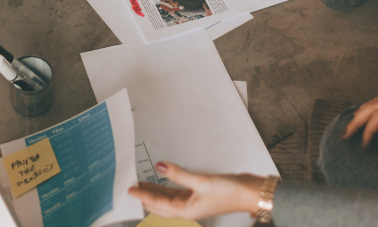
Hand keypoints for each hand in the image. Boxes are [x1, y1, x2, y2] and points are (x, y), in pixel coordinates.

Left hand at [127, 162, 263, 219]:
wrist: (248, 193)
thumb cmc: (229, 192)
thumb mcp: (201, 182)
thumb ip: (178, 174)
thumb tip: (160, 166)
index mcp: (185, 211)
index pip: (157, 203)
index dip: (142, 195)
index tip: (129, 190)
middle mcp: (186, 209)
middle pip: (159, 204)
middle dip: (144, 197)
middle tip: (130, 189)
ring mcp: (192, 202)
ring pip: (167, 198)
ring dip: (154, 191)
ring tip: (140, 183)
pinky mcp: (197, 194)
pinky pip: (176, 192)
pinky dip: (166, 187)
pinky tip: (160, 180)